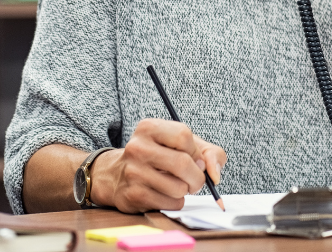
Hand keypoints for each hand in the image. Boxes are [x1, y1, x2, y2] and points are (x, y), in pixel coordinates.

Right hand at [92, 118, 226, 212]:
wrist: (117, 175)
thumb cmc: (159, 157)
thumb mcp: (183, 145)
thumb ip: (209, 153)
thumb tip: (214, 174)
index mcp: (149, 128)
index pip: (183, 136)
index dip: (195, 151)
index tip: (194, 158)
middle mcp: (137, 147)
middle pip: (183, 163)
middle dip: (197, 177)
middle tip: (195, 180)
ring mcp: (133, 172)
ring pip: (178, 188)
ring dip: (185, 191)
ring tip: (177, 185)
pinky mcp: (133, 195)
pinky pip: (170, 203)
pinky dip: (175, 202)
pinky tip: (165, 194)